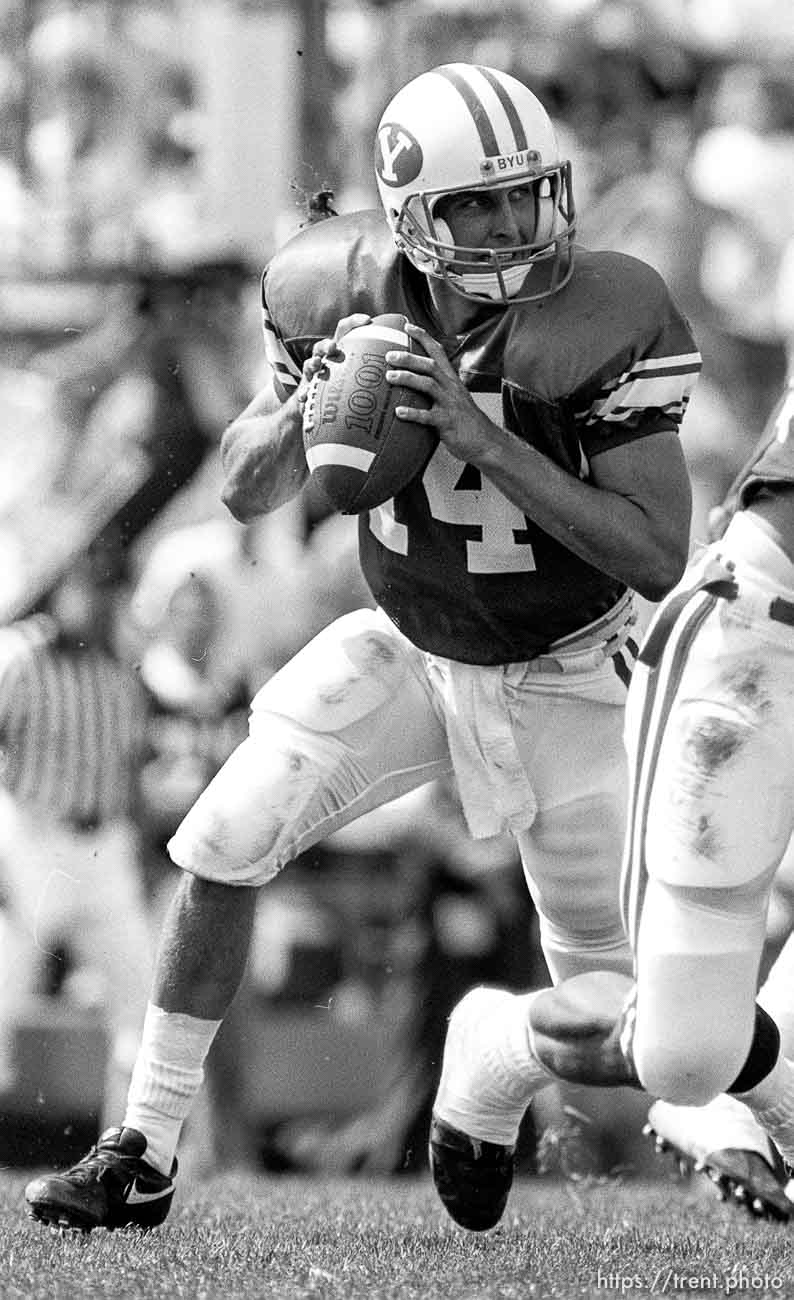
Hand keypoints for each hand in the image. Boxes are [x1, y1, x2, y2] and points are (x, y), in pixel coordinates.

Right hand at [296, 314, 372, 413]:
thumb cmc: (350, 389)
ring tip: (316, 364)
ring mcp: (314, 375)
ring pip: (310, 363)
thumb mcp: (364, 376)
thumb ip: (379, 368)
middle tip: (333, 347)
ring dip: (312, 362)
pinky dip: (303, 394)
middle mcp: (326, 360)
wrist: (324, 410)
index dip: (354, 322)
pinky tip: (304, 398)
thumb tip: (409, 360)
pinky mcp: (307, 391)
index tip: (367, 320)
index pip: (345, 330)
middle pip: (324, 345)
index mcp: (341, 351)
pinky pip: (303, 391)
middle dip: (327, 344)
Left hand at [385, 322, 495, 462]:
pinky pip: (428, 416)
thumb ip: (435, 389)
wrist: (485, 442)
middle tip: (389, 355)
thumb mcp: (453, 399)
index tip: (406, 325)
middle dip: (409, 358)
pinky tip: (398, 412)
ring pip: (428, 385)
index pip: (438, 351)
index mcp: (451, 380)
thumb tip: (411, 384)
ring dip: (407, 378)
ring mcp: (450, 404)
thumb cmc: (464, 421)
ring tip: (389, 377)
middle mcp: (451, 388)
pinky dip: (412, 413)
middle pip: (429, 365)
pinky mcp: (448, 423)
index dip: (423, 337)